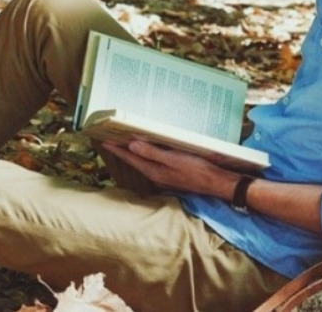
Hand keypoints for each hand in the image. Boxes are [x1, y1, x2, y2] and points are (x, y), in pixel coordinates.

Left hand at [102, 140, 234, 197]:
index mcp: (154, 171)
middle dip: (121, 150)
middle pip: (134, 160)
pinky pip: (153, 163)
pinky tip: (146, 150)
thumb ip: (153, 153)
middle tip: (109, 138)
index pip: (131, 158)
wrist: (217, 183)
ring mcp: (163, 176)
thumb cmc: (197, 169)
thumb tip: (132, 145)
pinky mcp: (171, 174)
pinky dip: (145, 155)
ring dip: (133, 152)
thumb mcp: (174, 159)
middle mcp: (156, 175)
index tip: (104, 140)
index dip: (117, 148)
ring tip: (122, 142)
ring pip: (143, 162)